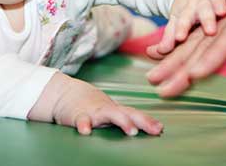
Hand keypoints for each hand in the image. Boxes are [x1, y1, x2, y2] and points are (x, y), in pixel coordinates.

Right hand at [29, 73, 162, 135]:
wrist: (65, 93)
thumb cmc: (91, 105)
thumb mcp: (109, 111)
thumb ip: (126, 118)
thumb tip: (150, 127)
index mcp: (115, 109)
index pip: (135, 114)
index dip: (148, 121)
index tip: (160, 129)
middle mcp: (107, 109)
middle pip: (128, 113)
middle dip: (141, 121)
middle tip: (154, 129)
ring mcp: (93, 112)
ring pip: (109, 115)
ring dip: (122, 121)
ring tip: (131, 131)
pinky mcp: (77, 115)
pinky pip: (81, 120)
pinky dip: (84, 125)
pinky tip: (86, 132)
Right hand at [147, 0, 225, 95]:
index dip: (215, 54)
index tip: (195, 74)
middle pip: (209, 37)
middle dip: (184, 61)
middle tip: (160, 84)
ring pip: (202, 39)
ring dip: (178, 59)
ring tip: (156, 80)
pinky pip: (205, 40)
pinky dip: (186, 53)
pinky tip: (170, 67)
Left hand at [148, 0, 225, 55]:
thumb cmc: (190, 12)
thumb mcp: (179, 22)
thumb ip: (170, 37)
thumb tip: (157, 52)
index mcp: (189, 12)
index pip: (184, 19)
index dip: (182, 28)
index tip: (180, 38)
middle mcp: (202, 2)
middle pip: (203, 9)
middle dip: (205, 18)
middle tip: (209, 30)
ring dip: (219, 3)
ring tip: (222, 11)